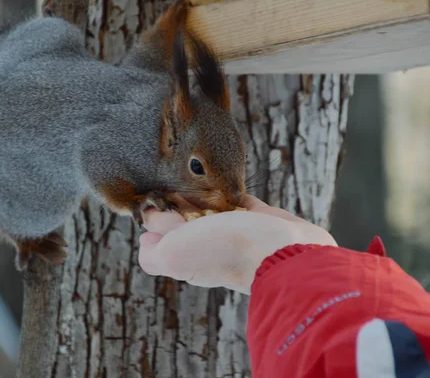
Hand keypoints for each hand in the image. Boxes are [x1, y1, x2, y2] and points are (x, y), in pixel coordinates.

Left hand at [138, 194, 336, 293]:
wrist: (284, 250)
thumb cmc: (227, 251)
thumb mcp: (174, 255)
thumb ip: (153, 254)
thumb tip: (145, 240)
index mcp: (188, 255)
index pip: (162, 235)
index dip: (155, 213)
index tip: (153, 193)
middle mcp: (210, 246)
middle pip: (187, 221)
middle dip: (179, 201)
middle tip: (172, 175)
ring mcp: (238, 232)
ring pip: (215, 210)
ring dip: (205, 194)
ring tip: (194, 173)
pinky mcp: (262, 219)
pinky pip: (242, 202)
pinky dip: (233, 192)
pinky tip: (226, 180)